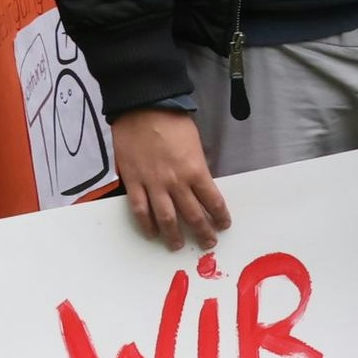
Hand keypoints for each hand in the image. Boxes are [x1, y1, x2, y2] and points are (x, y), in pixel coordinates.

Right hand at [111, 108, 227, 248]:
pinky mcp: (133, 183)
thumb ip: (196, 168)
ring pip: (166, 218)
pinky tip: (151, 233)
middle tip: (208, 244)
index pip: (212, 200)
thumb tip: (198, 186)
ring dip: (173, 235)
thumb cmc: (173, 123)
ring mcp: (153, 184)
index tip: (224, 225)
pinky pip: (140, 210)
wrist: (143, 111)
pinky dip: (146, 224)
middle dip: (202, 232)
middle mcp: (176, 182)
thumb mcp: (195, 145)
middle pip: (192, 215)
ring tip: (178, 246)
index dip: (220, 216)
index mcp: (196, 170)